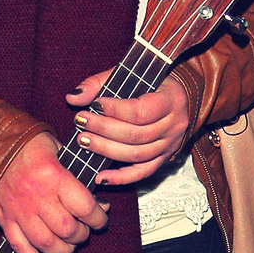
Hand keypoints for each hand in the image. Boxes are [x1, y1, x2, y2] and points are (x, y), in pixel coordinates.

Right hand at [0, 132, 108, 252]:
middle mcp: (35, 195)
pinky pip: (19, 247)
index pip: (84, 207)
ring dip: (63, 250)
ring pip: (45, 243)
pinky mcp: (5, 218)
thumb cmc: (30, 145)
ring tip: (69, 244)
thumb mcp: (59, 150)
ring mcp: (18, 209)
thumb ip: (78, 177)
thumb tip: (98, 204)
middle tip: (84, 229)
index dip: (99, 218)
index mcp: (52, 175)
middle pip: (67, 229)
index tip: (101, 218)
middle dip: (82, 235)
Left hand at [65, 73, 189, 186]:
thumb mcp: (130, 74)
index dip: (114, 110)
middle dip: (103, 129)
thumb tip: (74, 97)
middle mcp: (173, 125)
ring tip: (84, 141)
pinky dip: (121, 178)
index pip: (140, 111)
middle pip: (136, 135)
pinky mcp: (163, 159)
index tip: (94, 104)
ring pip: (137, 154)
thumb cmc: (152, 84)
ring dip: (106, 150)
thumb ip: (99, 83)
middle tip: (81, 122)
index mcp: (170, 100)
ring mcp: (169, 145)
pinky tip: (100, 176)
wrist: (179, 97)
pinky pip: (142, 172)